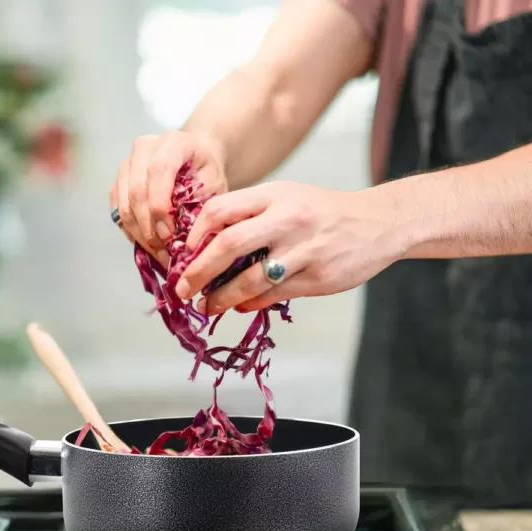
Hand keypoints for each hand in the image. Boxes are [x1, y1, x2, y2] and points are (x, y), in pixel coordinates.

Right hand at [110, 131, 227, 266]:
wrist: (195, 159)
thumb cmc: (206, 173)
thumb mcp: (215, 185)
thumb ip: (201, 205)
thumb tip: (186, 239)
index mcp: (173, 142)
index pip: (158, 171)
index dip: (160, 206)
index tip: (170, 234)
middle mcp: (144, 148)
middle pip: (137, 190)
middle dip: (149, 227)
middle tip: (164, 252)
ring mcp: (128, 163)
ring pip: (124, 204)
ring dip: (140, 234)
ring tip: (159, 253)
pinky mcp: (119, 181)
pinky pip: (117, 211)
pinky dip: (131, 232)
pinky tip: (148, 245)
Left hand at [175, 181, 405, 313]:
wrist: (378, 223)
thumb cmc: (323, 211)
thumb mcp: (288, 198)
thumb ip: (251, 215)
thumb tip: (209, 248)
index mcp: (275, 195)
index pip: (220, 210)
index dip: (194, 234)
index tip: (182, 254)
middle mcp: (288, 219)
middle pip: (228, 245)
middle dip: (197, 271)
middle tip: (182, 289)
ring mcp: (304, 250)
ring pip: (249, 279)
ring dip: (221, 297)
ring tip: (207, 306)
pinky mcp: (317, 277)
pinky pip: (273, 295)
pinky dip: (251, 303)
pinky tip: (240, 307)